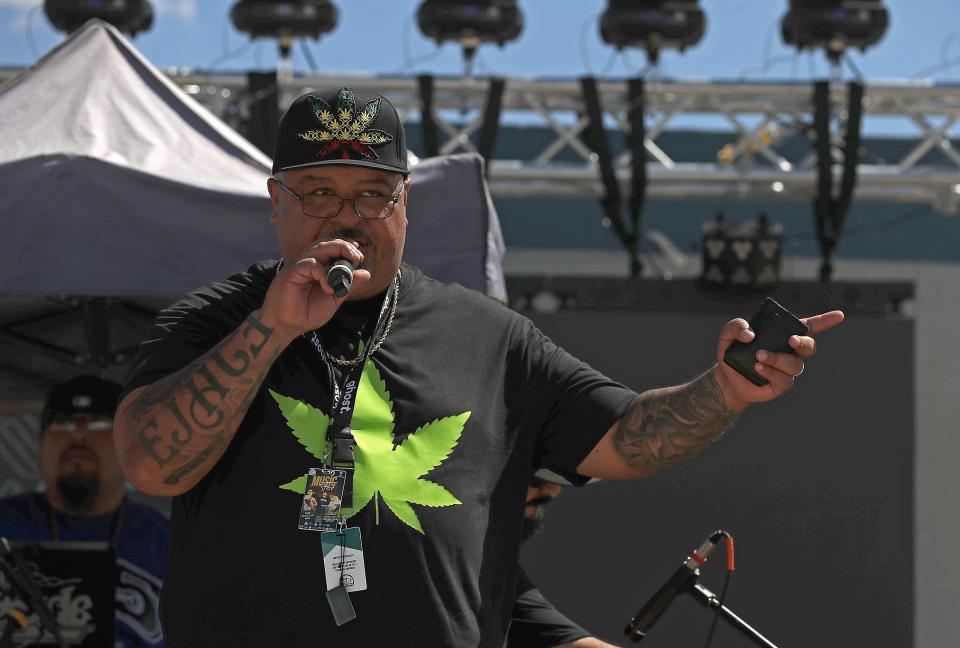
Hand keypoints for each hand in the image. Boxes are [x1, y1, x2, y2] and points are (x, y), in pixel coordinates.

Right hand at [257, 238, 370, 341]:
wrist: (288, 326)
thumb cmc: (307, 313)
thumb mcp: (334, 298)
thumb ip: (348, 285)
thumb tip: (366, 273)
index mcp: (317, 267)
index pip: (332, 249)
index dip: (347, 247)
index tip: (360, 256)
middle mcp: (308, 263)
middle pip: (326, 243)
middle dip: (345, 246)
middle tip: (358, 256)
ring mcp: (299, 266)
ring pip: (319, 248)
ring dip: (337, 251)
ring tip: (351, 262)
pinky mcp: (291, 271)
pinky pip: (311, 263)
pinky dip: (324, 273)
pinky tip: (329, 288)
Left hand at [713, 309, 844, 410]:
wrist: (726, 379)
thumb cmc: (733, 352)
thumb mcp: (728, 334)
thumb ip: (737, 326)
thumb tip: (750, 334)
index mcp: (782, 335)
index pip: (809, 327)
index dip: (825, 321)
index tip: (839, 315)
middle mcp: (790, 352)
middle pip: (809, 347)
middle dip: (803, 343)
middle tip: (790, 340)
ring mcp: (787, 370)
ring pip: (795, 364)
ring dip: (778, 358)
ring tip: (758, 356)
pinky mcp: (780, 385)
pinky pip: (785, 379)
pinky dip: (771, 371)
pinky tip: (758, 368)